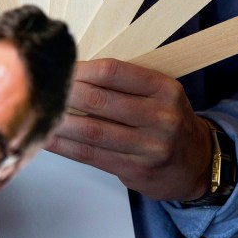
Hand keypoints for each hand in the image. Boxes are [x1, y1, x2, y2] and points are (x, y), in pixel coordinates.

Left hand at [46, 59, 213, 200]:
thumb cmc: (171, 122)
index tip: (63, 67)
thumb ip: (128, 83)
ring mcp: (149, 147)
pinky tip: (48, 137)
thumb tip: (77, 73)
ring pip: (91, 131)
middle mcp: (160, 117)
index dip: (82, 68)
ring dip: (60, 121)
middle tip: (44, 88)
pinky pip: (90, 155)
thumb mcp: (162, 94)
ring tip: (40, 112)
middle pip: (99, 100)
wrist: (198, 164)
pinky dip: (65, 146)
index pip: (114, 71)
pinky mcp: (135, 170)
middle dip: (65, 92)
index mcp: (165, 89)